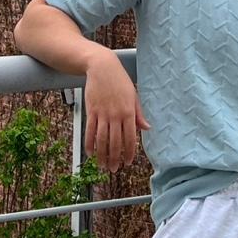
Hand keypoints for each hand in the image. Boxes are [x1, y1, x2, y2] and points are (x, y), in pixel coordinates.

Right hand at [84, 53, 150, 172]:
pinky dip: (90, 143)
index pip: (130, 137)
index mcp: (128, 112)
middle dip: (114, 158)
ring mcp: (102, 113)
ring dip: (102, 155)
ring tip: (102, 166)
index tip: (128, 162)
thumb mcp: (134, 96)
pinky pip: (90, 131)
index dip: (129, 152)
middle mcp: (115, 115)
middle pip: (115, 142)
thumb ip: (139, 114)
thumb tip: (147, 128)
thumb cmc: (120, 81)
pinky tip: (91, 153)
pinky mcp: (91, 111)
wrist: (102, 68)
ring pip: (102, 139)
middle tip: (113, 169)